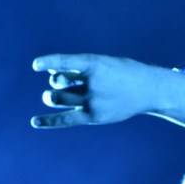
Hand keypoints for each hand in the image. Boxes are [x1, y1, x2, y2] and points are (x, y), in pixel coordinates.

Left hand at [31, 53, 161, 127]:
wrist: (149, 90)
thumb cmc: (123, 73)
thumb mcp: (104, 63)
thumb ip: (79, 68)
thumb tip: (51, 75)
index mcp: (96, 64)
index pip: (67, 62)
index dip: (50, 62)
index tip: (36, 65)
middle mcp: (94, 83)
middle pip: (58, 82)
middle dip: (55, 82)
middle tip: (62, 83)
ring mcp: (94, 101)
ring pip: (58, 99)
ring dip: (51, 97)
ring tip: (53, 96)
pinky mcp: (94, 116)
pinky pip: (66, 119)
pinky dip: (49, 121)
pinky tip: (34, 122)